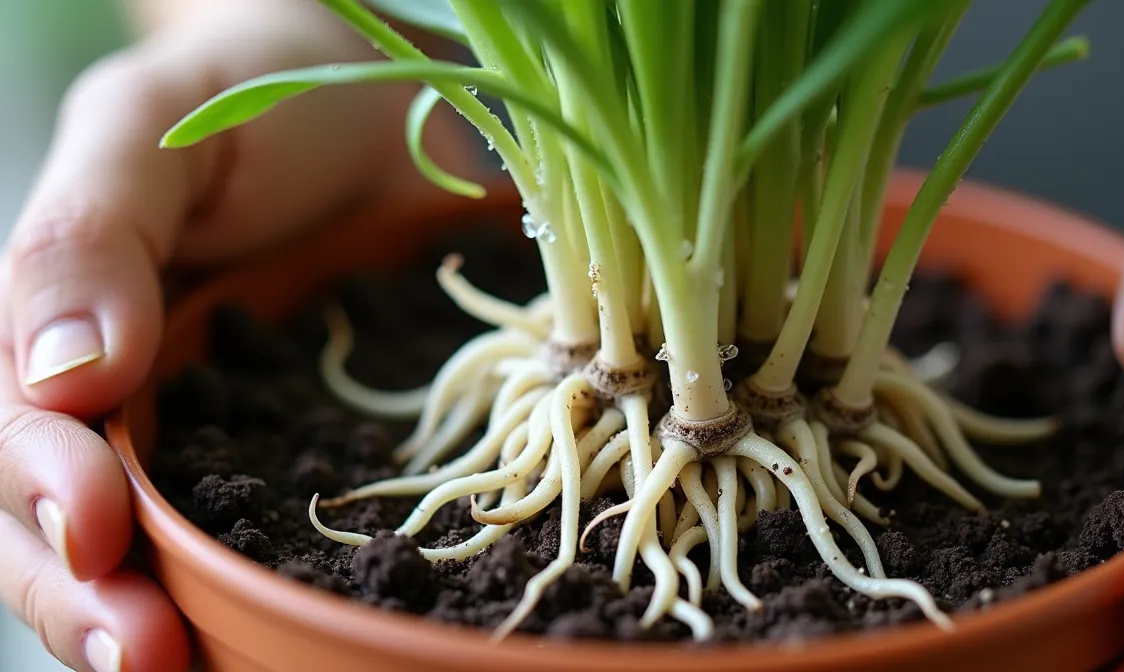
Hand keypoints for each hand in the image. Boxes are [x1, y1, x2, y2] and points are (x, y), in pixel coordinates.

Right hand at [0, 2, 476, 669]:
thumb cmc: (256, 92)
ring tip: (183, 671)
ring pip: (152, 549)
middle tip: (138, 653)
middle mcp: (121, 398)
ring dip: (154, 619)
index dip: (42, 487)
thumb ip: (95, 231)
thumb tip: (64, 377)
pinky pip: (265, 531)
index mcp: (55, 322)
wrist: (375, 96)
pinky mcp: (299, 447)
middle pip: (61, 520)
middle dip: (83, 595)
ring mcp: (212, 431)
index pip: (18, 427)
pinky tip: (277, 640)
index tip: (94, 531)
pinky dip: (255, 593)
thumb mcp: (160, 127)